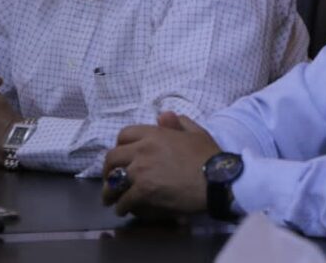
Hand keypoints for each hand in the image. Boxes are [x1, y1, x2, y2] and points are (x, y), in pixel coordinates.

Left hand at [102, 112, 220, 217]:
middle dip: (108, 169)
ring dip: (110, 191)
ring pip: (113, 181)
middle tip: (111, 179)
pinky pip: (124, 200)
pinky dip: (122, 206)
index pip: (124, 134)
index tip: (123, 156)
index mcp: (154, 134)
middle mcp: (142, 149)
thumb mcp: (196, 133)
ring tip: (111, 199)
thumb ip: (179, 123)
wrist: (217, 180)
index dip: (121, 145)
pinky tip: (124, 210)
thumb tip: (163, 115)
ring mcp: (141, 171)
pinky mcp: (143, 191)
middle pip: (112, 157)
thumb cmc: (209, 156)